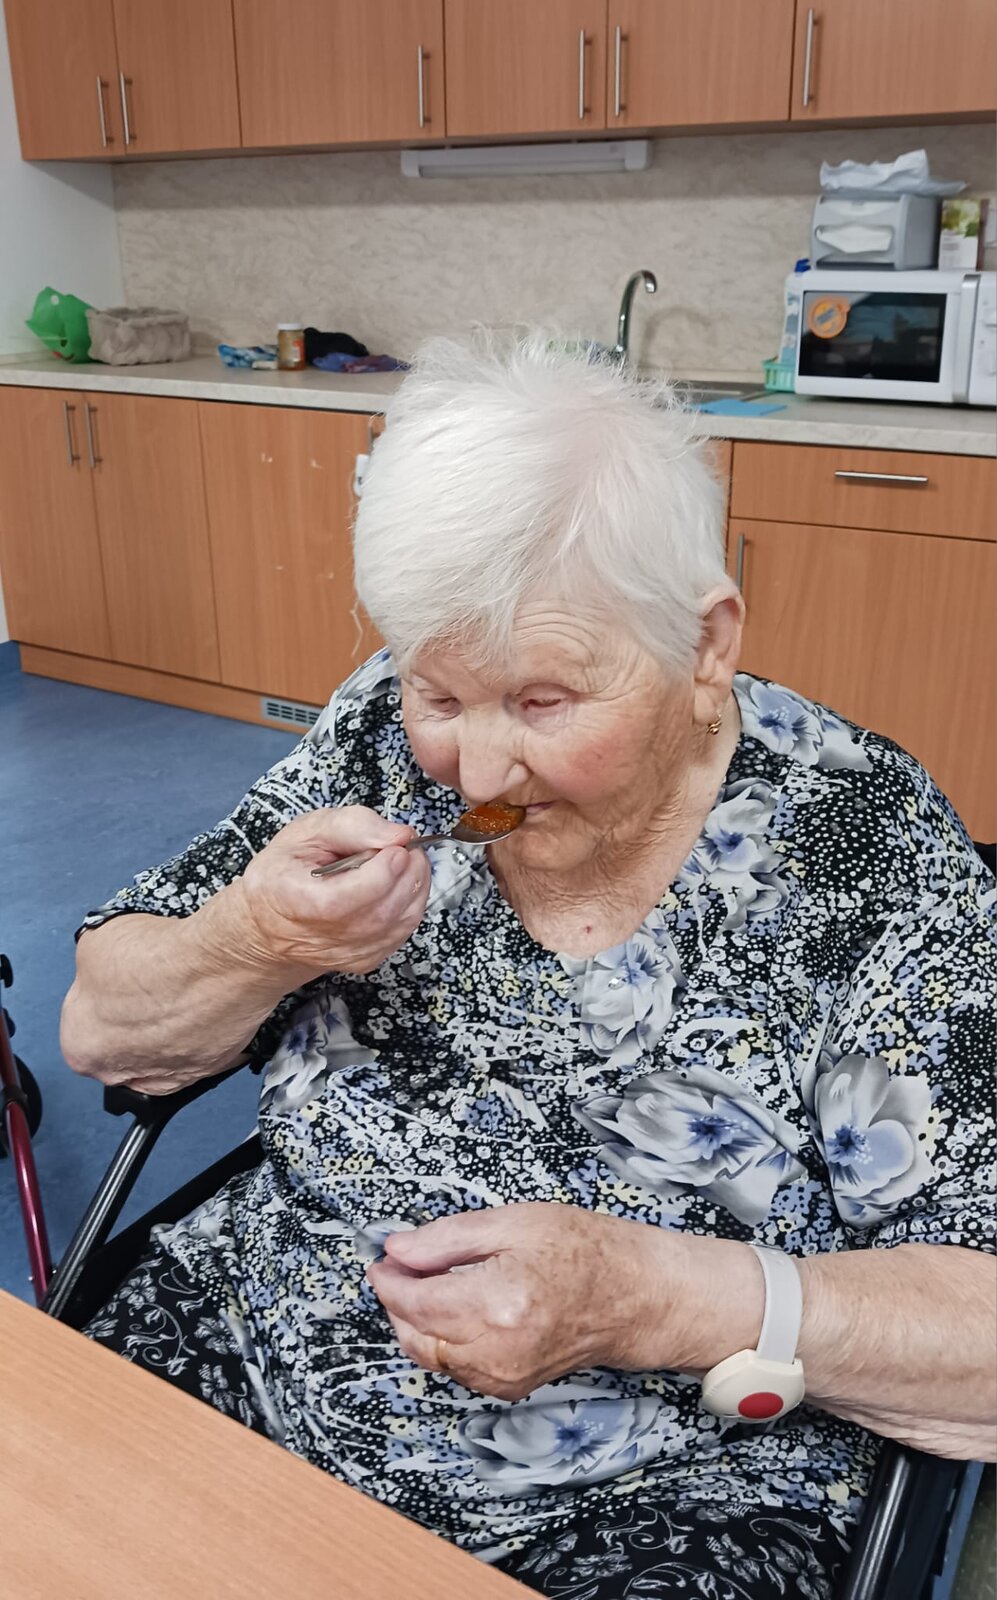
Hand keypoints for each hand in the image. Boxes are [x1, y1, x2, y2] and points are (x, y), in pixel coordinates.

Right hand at [225, 806, 430, 983]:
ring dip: (415, 883)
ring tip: (402, 860)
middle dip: (408, 871)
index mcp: (297, 900)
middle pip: (383, 910)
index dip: (382, 871)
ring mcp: (347, 953)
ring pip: (402, 920)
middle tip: (404, 846)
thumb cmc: (286, 873)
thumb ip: (352, 825)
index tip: (396, 846)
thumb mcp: (306, 832)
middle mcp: (322, 936)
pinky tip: (397, 884)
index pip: (347, 899)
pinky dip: (411, 901)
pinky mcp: (366, 960)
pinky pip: (405, 929)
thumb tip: (399, 835)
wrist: (272, 924)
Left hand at [366, 1203, 684, 1400]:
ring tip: (426, 1285)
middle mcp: (497, 1349)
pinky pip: (455, 1369)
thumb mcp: (514, 1222)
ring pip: (430, 1357)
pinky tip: (453, 1311)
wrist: (634, 1295)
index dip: (389, 1279)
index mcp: (497, 1302)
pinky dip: (441, 1342)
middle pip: (414, 1334)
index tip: (381, 1260)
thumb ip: (447, 1239)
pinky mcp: (509, 1388)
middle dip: (396, 1302)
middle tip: (400, 1267)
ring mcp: (503, 1376)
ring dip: (416, 1323)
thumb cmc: (585, 1251)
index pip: (415, 1301)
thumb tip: (397, 1249)